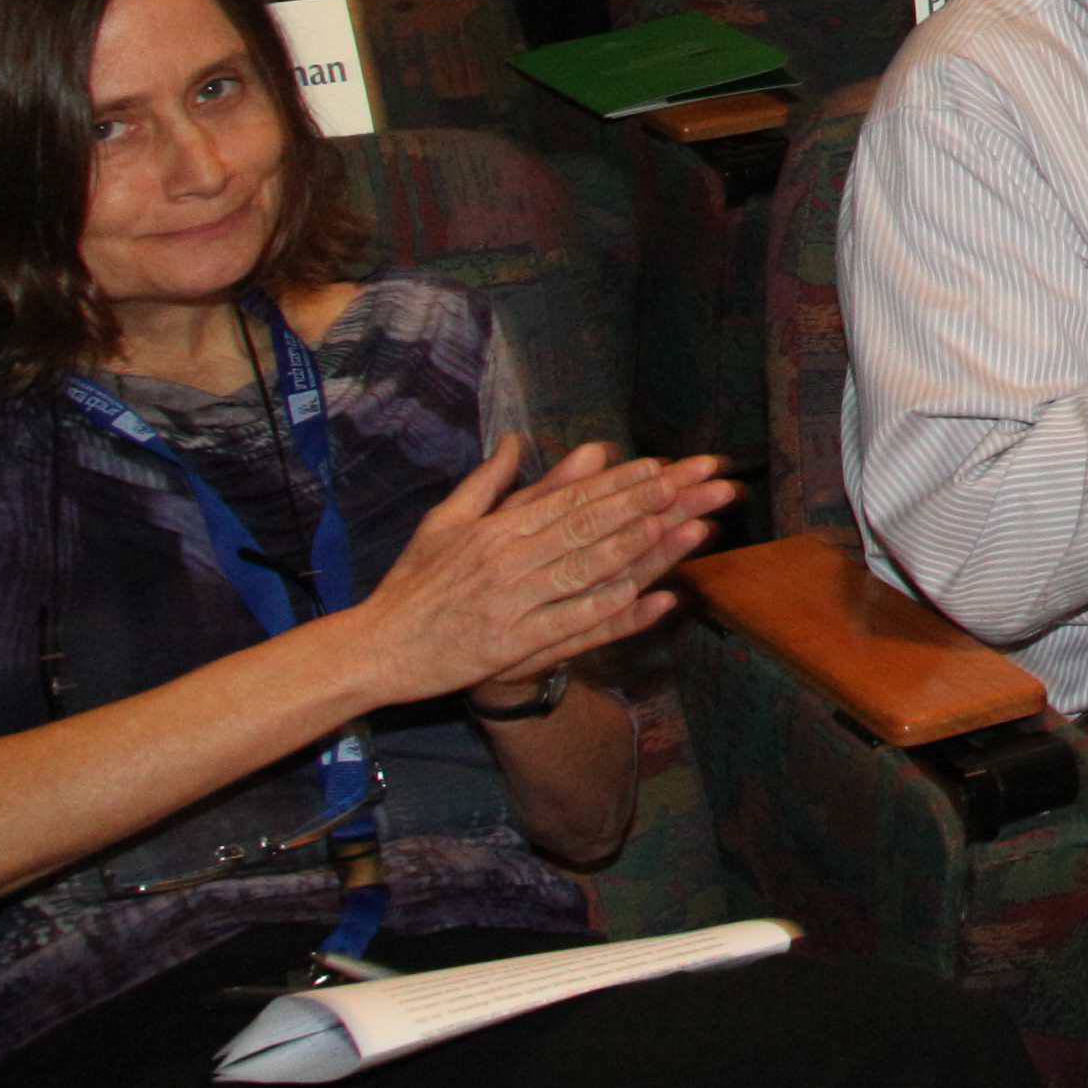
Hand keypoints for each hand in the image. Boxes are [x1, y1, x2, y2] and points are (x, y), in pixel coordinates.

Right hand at [345, 439, 732, 709]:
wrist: (376, 648)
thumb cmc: (414, 583)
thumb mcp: (446, 521)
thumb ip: (490, 482)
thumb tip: (519, 439)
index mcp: (499, 528)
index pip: (575, 498)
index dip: (628, 481)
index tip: (673, 465)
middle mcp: (513, 561)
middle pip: (598, 526)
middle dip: (661, 501)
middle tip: (711, 483)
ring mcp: (517, 605)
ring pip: (596, 571)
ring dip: (654, 549)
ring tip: (702, 527)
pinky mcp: (515, 647)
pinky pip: (579, 627)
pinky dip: (623, 614)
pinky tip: (664, 600)